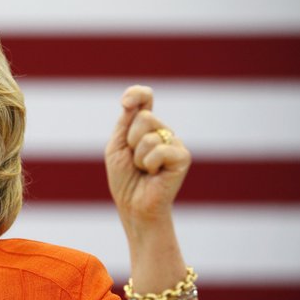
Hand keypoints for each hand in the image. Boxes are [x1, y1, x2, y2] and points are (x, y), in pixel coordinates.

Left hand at [104, 85, 190, 228]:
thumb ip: (125, 122)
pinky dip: (149, 164)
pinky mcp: (182, 156)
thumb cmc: (124, 178)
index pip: (145, 98)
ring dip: (138, 157)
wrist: (133, 206)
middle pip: (144, 117)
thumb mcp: (117, 146)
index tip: (126, 102)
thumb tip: (133, 100)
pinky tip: (155, 174)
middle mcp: (162, 131)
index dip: (137, 94)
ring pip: (149, 135)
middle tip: (134, 160)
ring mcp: (174, 142)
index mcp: (144, 126)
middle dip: (130, 141)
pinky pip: (159, 149)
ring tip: (144, 170)